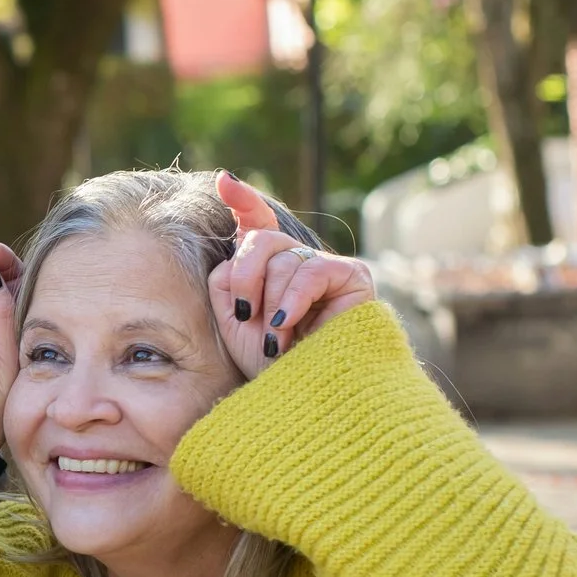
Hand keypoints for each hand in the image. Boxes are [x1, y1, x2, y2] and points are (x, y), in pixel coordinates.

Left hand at [207, 173, 375, 379]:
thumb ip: (228, 276)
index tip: (224, 181)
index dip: (244, 201)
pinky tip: (287, 324)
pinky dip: (293, 299)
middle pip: (261, 238)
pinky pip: (311, 271)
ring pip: (283, 258)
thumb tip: (241, 236)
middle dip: (245, 276)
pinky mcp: (353, 276)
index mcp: (268, 269)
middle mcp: (298, 263)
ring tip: (276, 339)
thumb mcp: (233, 317)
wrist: (300, 395)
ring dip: (271, 303)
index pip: (258, 224)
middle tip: (246, 314)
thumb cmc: (267, 363)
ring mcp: (327, 267)